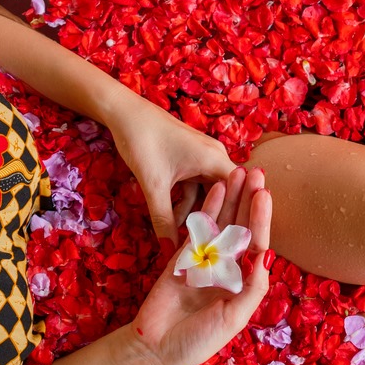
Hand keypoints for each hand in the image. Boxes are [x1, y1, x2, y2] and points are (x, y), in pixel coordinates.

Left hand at [109, 99, 235, 242]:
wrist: (124, 113)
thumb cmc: (142, 142)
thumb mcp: (153, 186)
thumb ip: (163, 220)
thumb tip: (170, 252)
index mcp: (215, 159)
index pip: (240, 192)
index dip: (236, 217)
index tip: (228, 242)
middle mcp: (215, 156)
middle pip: (224, 194)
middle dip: (212, 218)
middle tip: (201, 245)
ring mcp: (202, 156)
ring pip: (207, 191)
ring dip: (194, 211)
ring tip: (180, 235)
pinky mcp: (190, 157)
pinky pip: (196, 184)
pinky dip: (186, 200)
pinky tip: (171, 217)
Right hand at [130, 168, 272, 364]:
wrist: (155, 347)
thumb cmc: (198, 340)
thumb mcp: (233, 318)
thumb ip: (252, 288)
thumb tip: (267, 255)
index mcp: (243, 282)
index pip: (257, 244)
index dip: (261, 219)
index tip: (264, 193)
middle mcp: (228, 268)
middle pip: (241, 227)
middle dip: (249, 200)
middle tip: (256, 171)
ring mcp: (205, 260)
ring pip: (221, 222)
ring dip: (230, 198)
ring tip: (237, 171)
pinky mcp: (182, 257)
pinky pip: (197, 229)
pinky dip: (206, 209)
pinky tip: (215, 189)